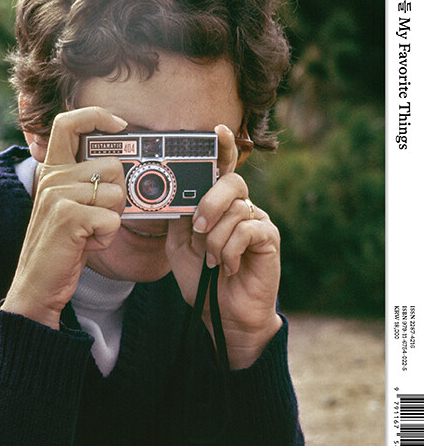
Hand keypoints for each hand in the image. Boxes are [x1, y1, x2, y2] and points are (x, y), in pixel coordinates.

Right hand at [2, 108, 126, 328]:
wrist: (38, 283)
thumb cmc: (62, 244)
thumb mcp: (69, 204)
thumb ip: (87, 180)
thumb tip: (123, 164)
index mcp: (53, 169)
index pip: (68, 123)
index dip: (96, 116)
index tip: (120, 125)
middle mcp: (53, 177)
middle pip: (111, 165)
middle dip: (117, 194)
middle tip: (98, 216)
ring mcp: (58, 195)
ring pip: (116, 193)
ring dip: (112, 218)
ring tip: (89, 231)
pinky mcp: (67, 216)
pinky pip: (112, 219)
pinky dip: (107, 237)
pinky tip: (87, 243)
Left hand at [166, 124, 281, 368]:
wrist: (223, 315)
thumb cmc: (203, 279)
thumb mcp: (180, 246)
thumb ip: (179, 218)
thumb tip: (176, 194)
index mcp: (218, 205)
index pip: (222, 169)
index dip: (223, 148)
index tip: (216, 131)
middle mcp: (240, 207)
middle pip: (232, 182)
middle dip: (210, 202)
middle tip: (198, 228)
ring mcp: (257, 220)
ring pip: (235, 210)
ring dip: (216, 239)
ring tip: (213, 261)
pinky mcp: (269, 237)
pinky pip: (247, 230)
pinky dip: (230, 250)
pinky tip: (228, 267)